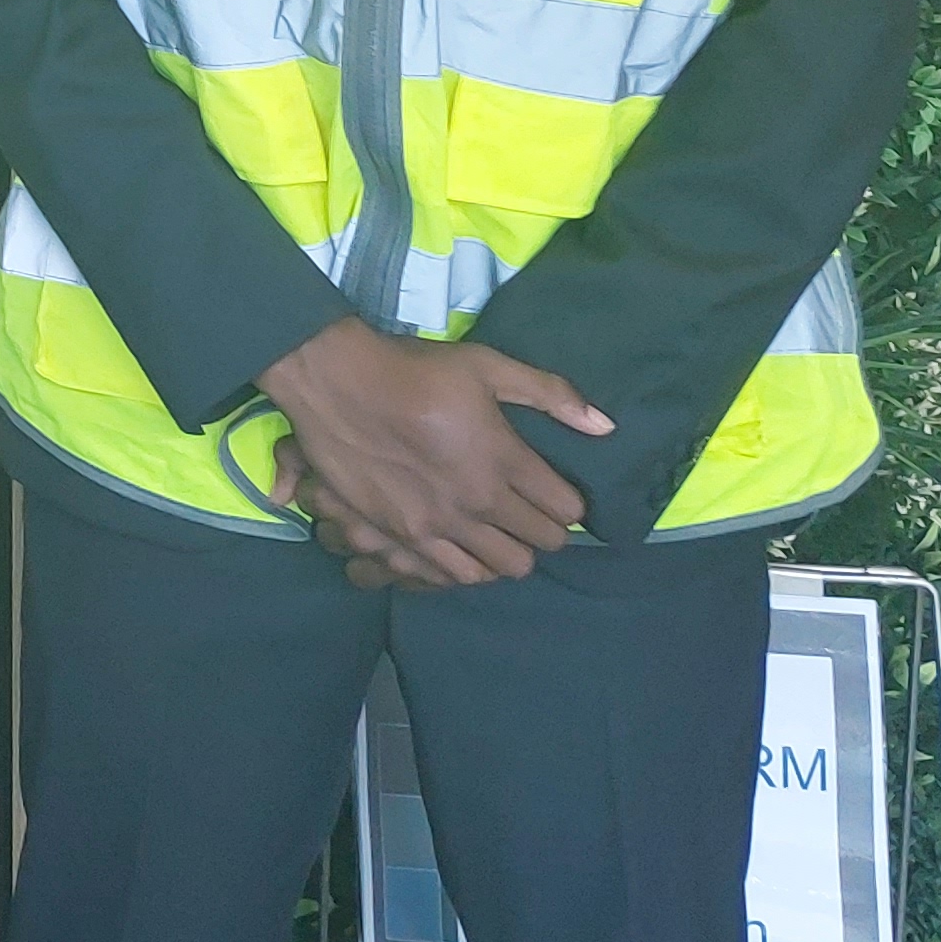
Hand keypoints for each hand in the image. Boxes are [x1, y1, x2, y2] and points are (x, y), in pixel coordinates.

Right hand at [260, 318, 611, 588]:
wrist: (335, 382)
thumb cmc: (414, 370)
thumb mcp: (485, 365)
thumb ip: (549, 393)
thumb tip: (605, 427)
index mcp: (504, 459)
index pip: (566, 509)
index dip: (568, 503)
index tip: (555, 492)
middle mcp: (478, 502)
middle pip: (540, 545)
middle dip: (544, 531)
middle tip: (528, 512)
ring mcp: (439, 525)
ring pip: (502, 569)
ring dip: (508, 553)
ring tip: (495, 532)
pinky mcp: (402, 538)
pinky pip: (454, 576)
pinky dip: (468, 567)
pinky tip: (461, 546)